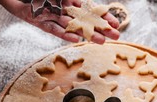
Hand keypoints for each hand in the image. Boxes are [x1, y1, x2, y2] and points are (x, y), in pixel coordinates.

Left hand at [0, 0, 118, 42]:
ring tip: (101, 42)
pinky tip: (76, 39)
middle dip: (101, 28)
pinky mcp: (41, 22)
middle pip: (86, 20)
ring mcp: (53, 16)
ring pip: (74, 27)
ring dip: (88, 34)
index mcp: (69, 0)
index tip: (116, 24)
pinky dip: (65, 34)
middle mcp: (63, 9)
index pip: (90, 9)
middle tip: (116, 37)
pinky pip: (55, 30)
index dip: (103, 17)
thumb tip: (81, 1)